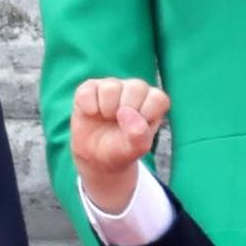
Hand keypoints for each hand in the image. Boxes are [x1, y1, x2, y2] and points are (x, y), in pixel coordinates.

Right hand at [71, 77, 169, 212]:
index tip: (136, 130)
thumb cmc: (120, 152)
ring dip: (106, 108)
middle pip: (136, 87)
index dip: (146, 115)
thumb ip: (139, 134)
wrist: (96, 159)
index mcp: (151, 104)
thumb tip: (128, 115)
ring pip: (111, 86)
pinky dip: (88, 104)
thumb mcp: (135, 150)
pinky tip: (90, 114)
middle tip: (118, 125)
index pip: (157, 98)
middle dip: (126, 111)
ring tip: (104, 121)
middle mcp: (134, 92)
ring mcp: (112, 88)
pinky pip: (89, 88)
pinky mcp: (90, 89)